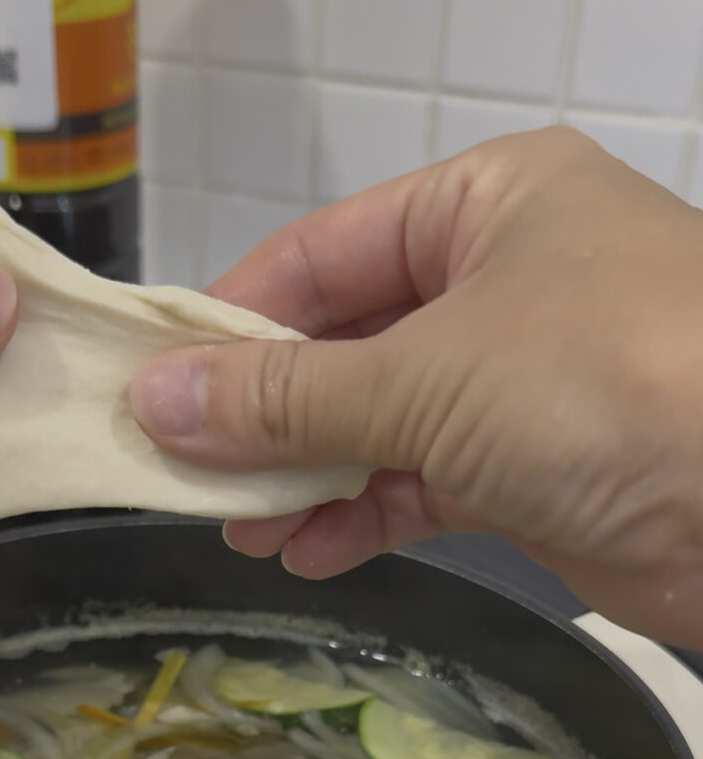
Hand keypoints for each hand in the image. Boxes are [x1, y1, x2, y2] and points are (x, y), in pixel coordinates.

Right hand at [130, 128, 702, 646]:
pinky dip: (361, 514)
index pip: (318, 254)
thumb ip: (284, 397)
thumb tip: (155, 401)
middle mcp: (496, 280)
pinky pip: (418, 480)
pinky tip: (307, 551)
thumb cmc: (602, 385)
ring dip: (304, 474)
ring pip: (374, 420)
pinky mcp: (530, 465)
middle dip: (266, 413)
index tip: (157, 382)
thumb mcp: (423, 379)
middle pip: (342, 342)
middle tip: (188, 468)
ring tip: (241, 525)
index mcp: (480, 207)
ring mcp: (514, 377)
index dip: (231, 320)